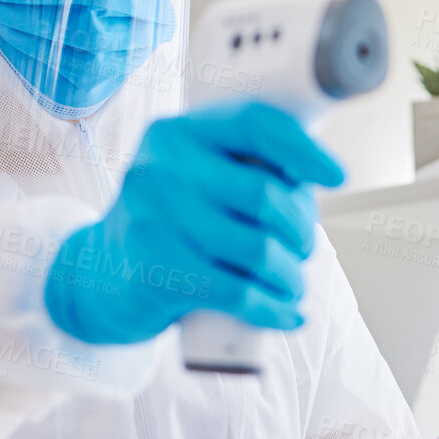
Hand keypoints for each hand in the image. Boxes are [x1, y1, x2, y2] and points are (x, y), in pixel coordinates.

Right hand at [43, 102, 343, 343]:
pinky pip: (238, 293)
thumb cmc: (172, 223)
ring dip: (291, 275)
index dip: (304, 150)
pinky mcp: (155, 271)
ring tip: (292, 284)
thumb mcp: (196, 178)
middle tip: (303, 248)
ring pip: (257, 250)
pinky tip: (287, 314)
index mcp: (177, 133)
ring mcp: (153, 220)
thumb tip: (319, 178)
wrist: (101, 275)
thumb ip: (245, 167)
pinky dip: (273, 309)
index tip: (337, 177)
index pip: (254, 124)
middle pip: (264, 195)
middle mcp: (160, 168)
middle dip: (301, 229)